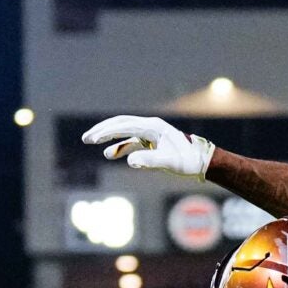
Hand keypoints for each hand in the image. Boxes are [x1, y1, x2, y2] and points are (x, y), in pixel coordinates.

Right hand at [81, 114, 215, 179]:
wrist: (202, 162)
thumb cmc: (189, 161)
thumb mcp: (170, 162)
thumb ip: (150, 161)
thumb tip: (129, 161)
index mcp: (153, 127)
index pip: (125, 125)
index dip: (107, 132)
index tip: (93, 139)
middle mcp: (150, 127)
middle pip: (121, 124)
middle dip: (102, 130)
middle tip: (85, 138)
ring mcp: (150, 134)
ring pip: (124, 132)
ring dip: (108, 137)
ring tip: (91, 141)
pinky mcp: (152, 143)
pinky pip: (131, 142)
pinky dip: (120, 147)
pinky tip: (109, 154)